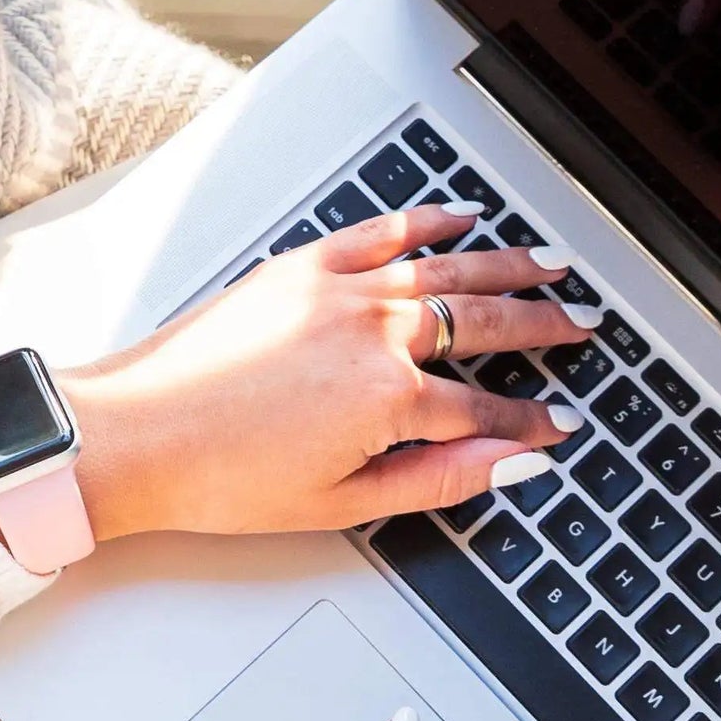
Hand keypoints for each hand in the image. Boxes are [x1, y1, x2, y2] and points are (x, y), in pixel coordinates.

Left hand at [57, 205, 590, 541]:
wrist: (137, 433)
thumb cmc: (222, 477)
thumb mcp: (344, 502)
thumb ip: (438, 478)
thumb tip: (509, 465)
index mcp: (388, 397)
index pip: (485, 410)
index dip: (529, 419)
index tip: (560, 421)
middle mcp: (372, 331)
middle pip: (481, 324)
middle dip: (543, 326)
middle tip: (583, 324)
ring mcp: (334, 290)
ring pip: (443, 269)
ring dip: (504, 265)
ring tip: (549, 263)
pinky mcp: (297, 266)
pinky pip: (378, 233)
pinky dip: (424, 221)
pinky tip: (458, 217)